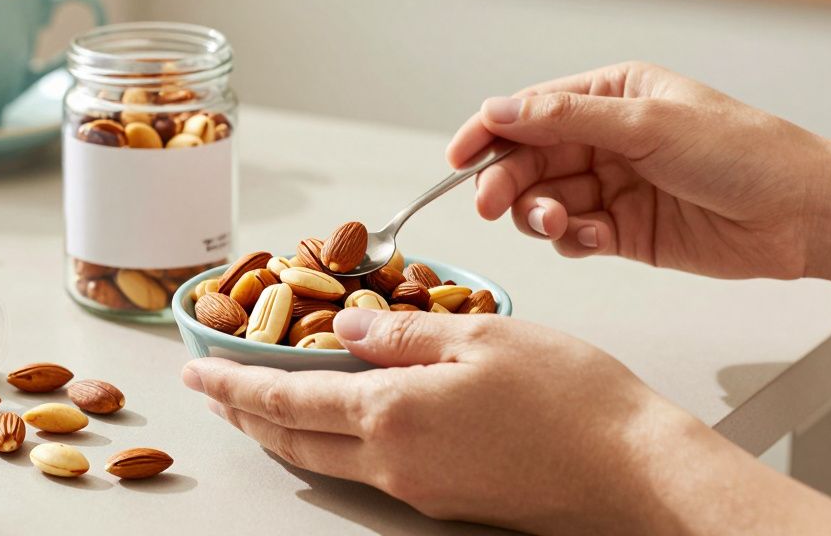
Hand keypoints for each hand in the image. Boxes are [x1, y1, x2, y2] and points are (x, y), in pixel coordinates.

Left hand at [182, 310, 830, 534]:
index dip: (234, 385)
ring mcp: (419, 487)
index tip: (197, 373)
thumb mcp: (481, 337)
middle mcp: (394, 461)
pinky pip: (367, 468)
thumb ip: (403, 334)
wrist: (634, 471)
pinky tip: (341, 418)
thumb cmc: (573, 399)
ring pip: (326, 459)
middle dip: (245, 414)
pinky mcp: (446, 498)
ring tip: (260, 404)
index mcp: (392, 414)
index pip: (285, 399)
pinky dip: (332, 440)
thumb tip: (347, 331)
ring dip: (284, 430)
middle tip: (213, 390)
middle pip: (292, 440)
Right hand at [446, 61, 830, 280]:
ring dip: (540, 215)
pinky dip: (571, 240)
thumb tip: (497, 111)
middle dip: (508, 183)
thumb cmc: (744, 152)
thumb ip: (564, 120)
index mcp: (610, 96)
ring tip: (559, 224)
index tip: (456, 158)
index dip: (487, 132)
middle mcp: (606, 139)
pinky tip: (592, 240)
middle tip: (493, 204)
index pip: (529, 111)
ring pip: (544, 201)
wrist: (800, 214)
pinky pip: (572, 236)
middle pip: (528, 160)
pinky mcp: (623, 231)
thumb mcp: (646, 124)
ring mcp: (612, 186)